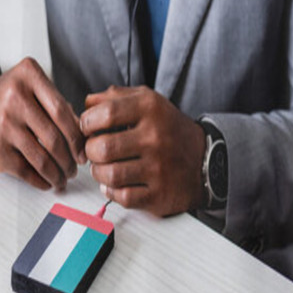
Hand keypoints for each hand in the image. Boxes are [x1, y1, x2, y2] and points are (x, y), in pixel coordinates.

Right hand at [0, 57, 85, 191]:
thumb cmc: (10, 98)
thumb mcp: (33, 88)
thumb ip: (58, 106)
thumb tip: (83, 139)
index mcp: (28, 76)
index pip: (62, 112)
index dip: (77, 137)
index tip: (82, 153)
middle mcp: (14, 98)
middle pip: (53, 138)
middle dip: (69, 160)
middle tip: (74, 169)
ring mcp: (3, 124)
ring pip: (41, 158)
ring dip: (57, 174)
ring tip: (62, 179)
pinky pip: (25, 171)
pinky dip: (40, 180)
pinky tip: (46, 181)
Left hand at [80, 85, 205, 216]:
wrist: (205, 159)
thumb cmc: (168, 129)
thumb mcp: (147, 101)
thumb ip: (115, 97)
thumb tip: (87, 103)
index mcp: (150, 109)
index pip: (104, 113)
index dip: (87, 123)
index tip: (89, 128)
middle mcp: (155, 137)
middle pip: (102, 147)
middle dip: (90, 150)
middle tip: (95, 151)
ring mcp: (158, 168)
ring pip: (109, 174)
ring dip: (99, 172)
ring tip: (103, 167)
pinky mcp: (159, 194)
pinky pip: (121, 196)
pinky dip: (111, 191)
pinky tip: (115, 183)